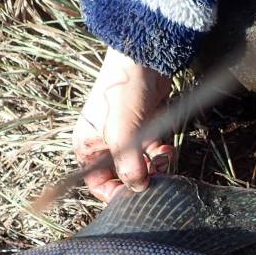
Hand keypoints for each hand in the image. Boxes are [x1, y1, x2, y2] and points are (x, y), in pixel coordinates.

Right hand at [73, 48, 173, 201]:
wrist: (144, 58)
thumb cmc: (123, 92)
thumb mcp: (122, 134)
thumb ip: (129, 166)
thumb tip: (139, 189)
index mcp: (88, 146)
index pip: (97, 183)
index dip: (116, 194)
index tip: (136, 196)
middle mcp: (104, 144)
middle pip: (122, 177)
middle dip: (141, 179)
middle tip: (156, 178)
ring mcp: (126, 137)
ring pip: (141, 167)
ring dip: (155, 167)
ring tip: (164, 157)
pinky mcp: (144, 129)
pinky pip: (152, 153)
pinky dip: (161, 155)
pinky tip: (167, 148)